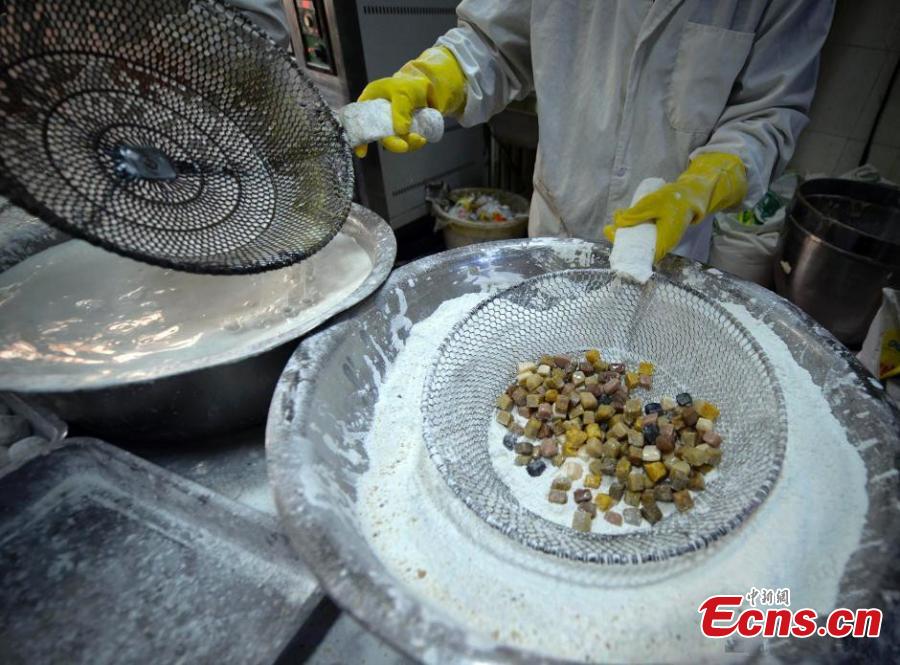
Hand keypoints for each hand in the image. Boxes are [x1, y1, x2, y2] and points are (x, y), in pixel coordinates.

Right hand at [355, 46, 465, 157]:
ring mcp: (391, 124)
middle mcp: (378, 115)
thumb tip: (400, 131)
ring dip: (407, 144)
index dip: (360, 138)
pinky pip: (406, 141)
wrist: (429, 85)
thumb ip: (400, 110)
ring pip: (395, 141)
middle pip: (380, 135)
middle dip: (393, 144)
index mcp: (370, 102)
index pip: (360, 122)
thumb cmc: (410, 84)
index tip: (362, 153)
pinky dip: (413, 144)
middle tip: (404, 146)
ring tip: (420, 139)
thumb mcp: (403, 92)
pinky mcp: (403, 130)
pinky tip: (422, 139)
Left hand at [603, 153, 747, 261]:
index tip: (613, 244)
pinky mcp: (659, 234)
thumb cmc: (675, 200)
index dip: (627, 255)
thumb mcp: (653, 203)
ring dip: (626, 237)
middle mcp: (662, 246)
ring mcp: (661, 240)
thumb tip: (617, 222)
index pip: (643, 258)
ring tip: (611, 227)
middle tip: (608, 229)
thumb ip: (636, 213)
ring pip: (640, 244)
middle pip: (638, 251)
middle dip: (621, 243)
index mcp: (663, 243)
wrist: (691, 195)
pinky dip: (633, 233)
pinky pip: (643, 238)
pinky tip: (622, 225)